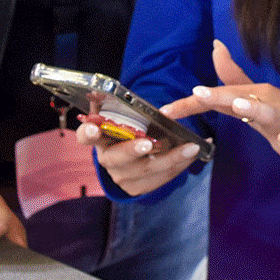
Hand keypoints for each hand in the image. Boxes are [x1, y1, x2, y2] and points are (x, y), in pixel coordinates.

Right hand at [84, 107, 200, 195]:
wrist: (131, 158)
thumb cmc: (127, 130)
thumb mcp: (120, 117)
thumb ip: (113, 105)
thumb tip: (104, 91)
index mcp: (99, 139)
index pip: (86, 136)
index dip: (88, 132)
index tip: (93, 127)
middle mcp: (107, 160)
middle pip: (118, 158)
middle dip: (133, 150)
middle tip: (148, 143)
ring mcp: (121, 176)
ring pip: (145, 170)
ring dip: (171, 158)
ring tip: (191, 147)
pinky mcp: (136, 188)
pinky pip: (159, 179)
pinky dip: (178, 166)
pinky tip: (192, 155)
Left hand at [168, 40, 279, 177]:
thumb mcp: (258, 100)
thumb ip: (234, 77)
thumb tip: (215, 46)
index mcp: (255, 96)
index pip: (218, 97)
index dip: (191, 103)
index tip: (165, 110)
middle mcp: (269, 103)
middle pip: (240, 98)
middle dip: (218, 96)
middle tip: (196, 93)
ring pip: (269, 113)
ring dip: (255, 109)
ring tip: (239, 106)